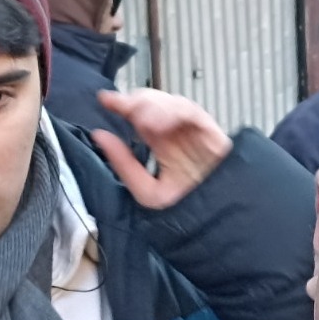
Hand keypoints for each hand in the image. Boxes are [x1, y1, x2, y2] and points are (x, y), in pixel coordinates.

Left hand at [92, 89, 232, 209]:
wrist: (218, 219)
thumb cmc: (190, 211)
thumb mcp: (149, 192)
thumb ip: (124, 165)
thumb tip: (100, 136)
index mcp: (162, 146)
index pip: (140, 117)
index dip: (122, 104)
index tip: (106, 99)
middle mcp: (178, 136)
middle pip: (156, 104)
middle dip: (137, 101)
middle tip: (124, 107)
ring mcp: (194, 133)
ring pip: (172, 102)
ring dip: (154, 106)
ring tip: (143, 121)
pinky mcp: (211, 133)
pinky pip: (191, 112)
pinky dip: (173, 112)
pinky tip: (159, 124)